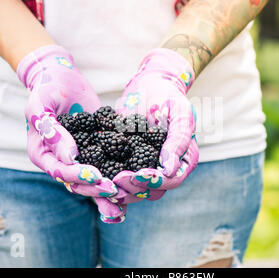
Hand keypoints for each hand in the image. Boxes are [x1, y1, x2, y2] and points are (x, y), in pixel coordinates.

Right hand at [18, 45, 124, 222]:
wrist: (61, 78)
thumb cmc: (46, 88)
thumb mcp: (40, 105)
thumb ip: (50, 129)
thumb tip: (70, 156)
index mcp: (42, 154)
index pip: (59, 171)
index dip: (77, 176)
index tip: (96, 176)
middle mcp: (60, 161)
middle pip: (78, 183)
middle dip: (97, 189)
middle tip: (116, 190)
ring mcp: (80, 159)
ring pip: (94, 182)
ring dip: (109, 194)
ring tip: (127, 200)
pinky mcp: (97, 152)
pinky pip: (108, 167)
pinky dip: (120, 178)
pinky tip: (137, 187)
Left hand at [111, 48, 198, 202]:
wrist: (148, 86)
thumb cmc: (168, 97)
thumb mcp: (179, 114)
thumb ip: (178, 140)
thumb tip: (169, 169)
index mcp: (183, 160)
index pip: (172, 180)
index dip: (155, 181)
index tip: (137, 175)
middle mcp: (165, 170)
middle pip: (152, 191)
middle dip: (133, 188)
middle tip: (116, 179)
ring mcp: (145, 169)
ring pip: (135, 191)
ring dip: (119, 190)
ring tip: (104, 182)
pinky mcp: (126, 165)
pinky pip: (118, 180)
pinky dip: (108, 182)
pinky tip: (95, 179)